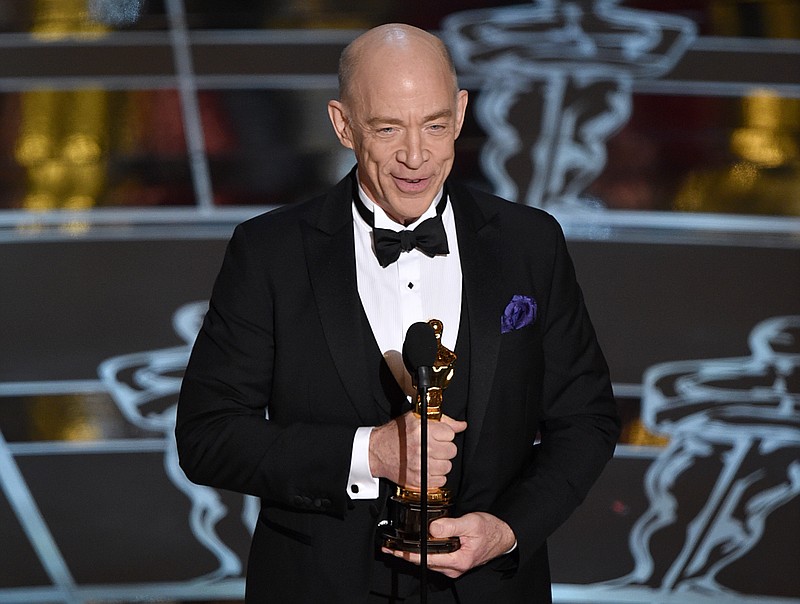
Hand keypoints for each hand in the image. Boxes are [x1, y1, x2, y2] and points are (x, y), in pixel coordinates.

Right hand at [369, 411, 466, 488]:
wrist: (376, 452)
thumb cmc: (396, 434)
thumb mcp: (416, 419)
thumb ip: (442, 420)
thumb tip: (461, 425)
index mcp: (421, 429)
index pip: (450, 433)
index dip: (444, 434)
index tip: (438, 435)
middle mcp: (421, 447)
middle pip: (451, 450)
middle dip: (444, 448)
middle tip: (434, 447)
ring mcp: (420, 465)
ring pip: (448, 466)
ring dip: (441, 463)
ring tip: (429, 457)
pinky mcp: (418, 480)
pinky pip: (441, 480)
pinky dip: (436, 476)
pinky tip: (427, 468)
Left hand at [382, 512, 515, 577]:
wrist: (502, 536)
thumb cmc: (489, 530)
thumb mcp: (470, 523)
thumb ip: (451, 526)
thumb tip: (432, 529)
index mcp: (458, 561)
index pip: (427, 559)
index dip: (410, 554)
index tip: (397, 550)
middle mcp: (454, 568)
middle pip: (425, 563)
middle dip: (406, 556)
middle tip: (389, 548)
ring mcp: (453, 566)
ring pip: (428, 562)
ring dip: (412, 555)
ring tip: (396, 548)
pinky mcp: (453, 562)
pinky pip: (434, 560)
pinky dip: (422, 554)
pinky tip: (414, 548)